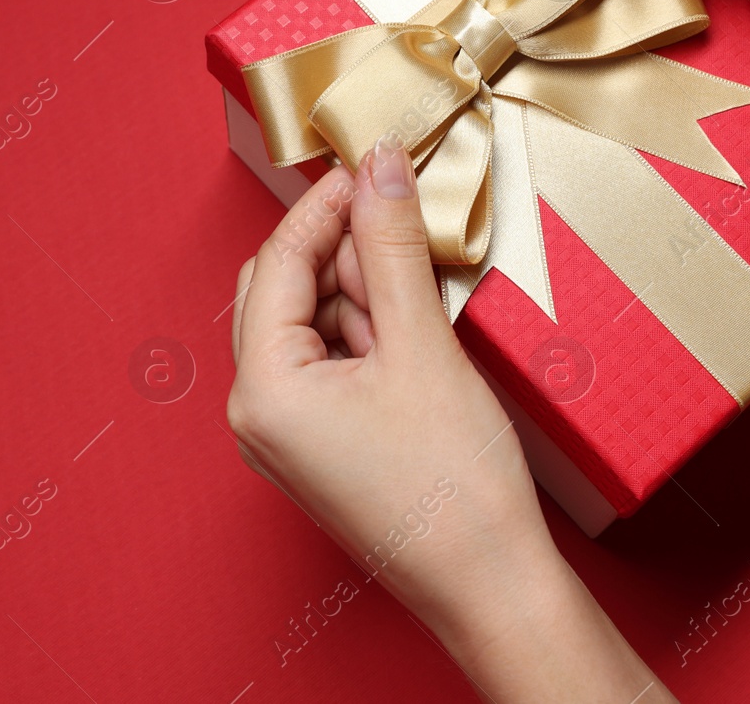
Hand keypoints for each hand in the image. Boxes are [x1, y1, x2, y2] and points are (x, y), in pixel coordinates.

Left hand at [228, 138, 672, 702]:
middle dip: (340, 249)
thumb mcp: (422, 346)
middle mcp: (257, 414)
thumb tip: (378, 166)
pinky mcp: (319, 447)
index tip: (373, 162)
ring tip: (420, 293)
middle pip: (280, 289)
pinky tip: (415, 333)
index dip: (327, 203)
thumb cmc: (455, 487)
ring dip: (359, 292)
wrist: (492, 588)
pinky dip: (366, 334)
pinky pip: (327, 365)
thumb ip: (393, 247)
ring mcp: (284, 436)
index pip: (278, 260)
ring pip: (308, 325)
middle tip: (402, 222)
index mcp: (263, 389)